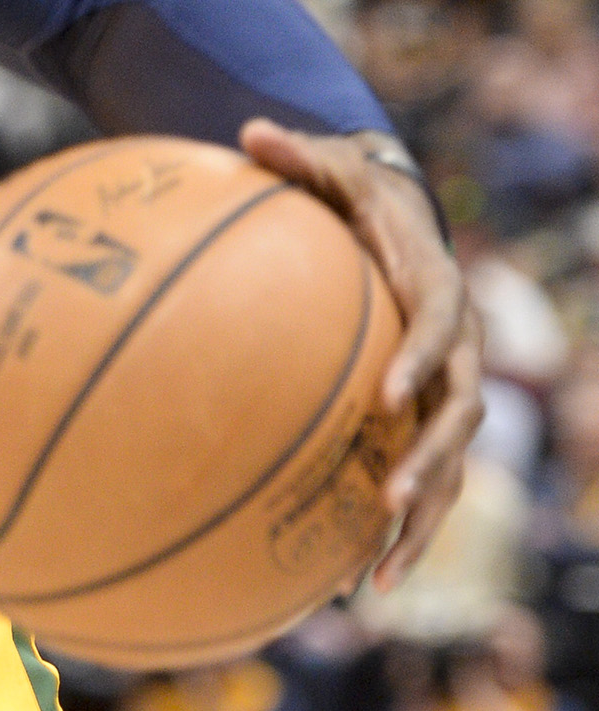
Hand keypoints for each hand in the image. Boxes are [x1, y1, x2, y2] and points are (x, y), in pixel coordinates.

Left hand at [241, 119, 482, 588]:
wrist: (391, 207)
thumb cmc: (351, 186)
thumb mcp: (328, 162)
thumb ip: (293, 154)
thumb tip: (249, 129)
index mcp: (434, 285)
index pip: (438, 325)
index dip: (422, 360)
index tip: (393, 395)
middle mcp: (454, 344)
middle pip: (461, 415)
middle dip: (432, 462)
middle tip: (390, 501)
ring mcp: (445, 386)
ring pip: (450, 466)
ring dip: (420, 522)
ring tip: (378, 581)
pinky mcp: (422, 415)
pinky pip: (417, 475)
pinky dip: (392, 527)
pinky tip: (348, 581)